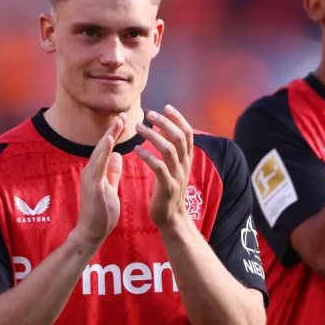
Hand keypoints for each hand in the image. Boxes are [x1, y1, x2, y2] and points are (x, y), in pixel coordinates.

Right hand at [72, 113, 125, 249]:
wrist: (91, 233)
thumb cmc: (101, 214)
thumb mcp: (110, 188)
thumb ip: (112, 173)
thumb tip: (117, 157)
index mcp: (97, 171)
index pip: (107, 149)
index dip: (115, 135)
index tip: (124, 121)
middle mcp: (91, 170)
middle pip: (103, 146)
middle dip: (113, 130)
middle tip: (122, 114)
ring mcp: (90, 176)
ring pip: (100, 151)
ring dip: (109, 136)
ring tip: (119, 122)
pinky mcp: (91, 184)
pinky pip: (98, 164)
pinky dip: (104, 151)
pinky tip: (111, 141)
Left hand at [135, 105, 194, 227]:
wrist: (170, 217)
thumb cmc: (168, 190)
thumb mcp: (174, 168)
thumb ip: (172, 151)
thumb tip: (168, 130)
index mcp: (186, 159)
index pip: (187, 133)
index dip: (179, 119)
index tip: (166, 107)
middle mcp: (184, 165)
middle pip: (179, 138)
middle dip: (165, 123)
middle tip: (150, 114)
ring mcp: (177, 176)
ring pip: (169, 150)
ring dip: (153, 136)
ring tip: (139, 128)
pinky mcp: (168, 187)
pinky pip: (159, 168)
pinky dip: (148, 156)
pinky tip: (137, 149)